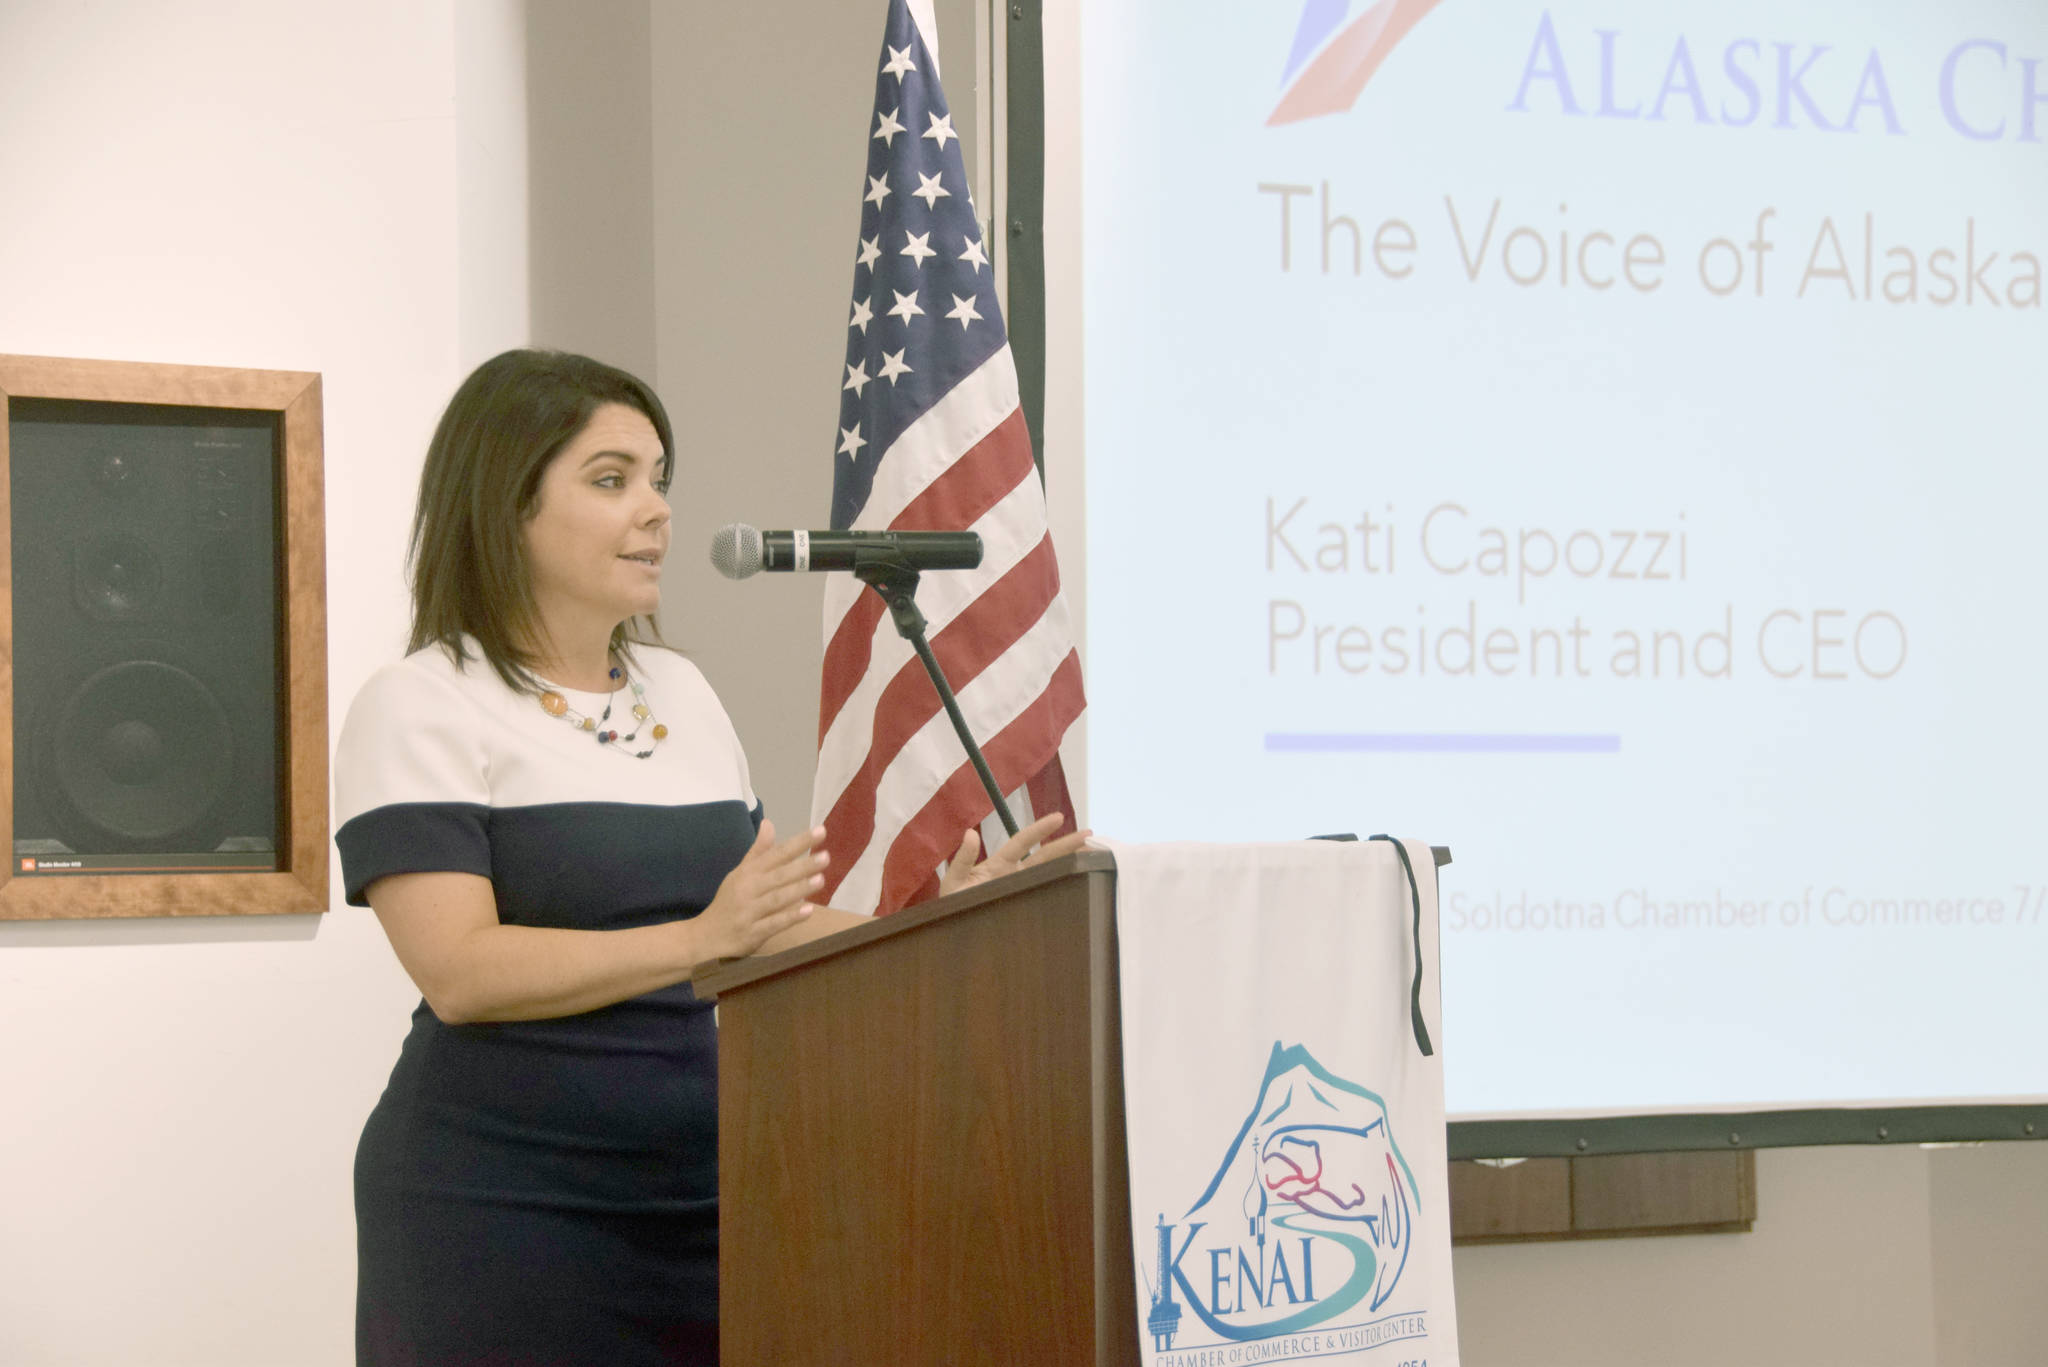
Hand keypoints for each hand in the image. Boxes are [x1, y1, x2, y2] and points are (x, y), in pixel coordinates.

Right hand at [694, 820, 826, 961]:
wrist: (704, 937)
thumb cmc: (728, 902)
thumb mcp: (739, 874)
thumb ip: (758, 851)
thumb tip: (769, 823)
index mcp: (748, 872)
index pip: (776, 854)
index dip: (799, 842)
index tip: (821, 831)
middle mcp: (748, 889)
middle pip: (778, 875)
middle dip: (802, 866)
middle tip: (826, 857)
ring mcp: (749, 912)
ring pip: (777, 898)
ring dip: (798, 889)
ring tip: (821, 879)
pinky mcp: (752, 933)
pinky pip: (773, 924)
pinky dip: (790, 917)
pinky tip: (808, 911)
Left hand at [937, 812, 1092, 899]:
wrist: (953, 933)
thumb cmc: (952, 906)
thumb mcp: (954, 882)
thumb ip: (963, 860)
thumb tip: (970, 833)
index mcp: (999, 864)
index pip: (1022, 842)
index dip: (1039, 829)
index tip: (1059, 817)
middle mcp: (1014, 875)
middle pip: (1044, 856)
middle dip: (1066, 844)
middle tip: (1089, 834)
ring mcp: (1022, 890)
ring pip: (1049, 872)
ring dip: (1069, 863)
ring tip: (1093, 855)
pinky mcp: (1026, 907)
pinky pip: (1047, 896)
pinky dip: (1063, 888)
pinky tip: (1080, 885)